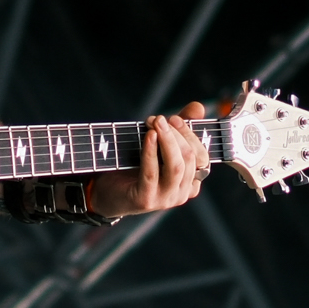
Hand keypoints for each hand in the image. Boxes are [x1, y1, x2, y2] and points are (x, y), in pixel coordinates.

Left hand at [89, 102, 209, 218]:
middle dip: (177, 134)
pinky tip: (149, 136)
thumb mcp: (158, 146)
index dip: (190, 135)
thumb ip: (180, 128)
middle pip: (190, 159)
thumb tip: (198, 107)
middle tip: (160, 118)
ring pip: (176, 166)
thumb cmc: (134, 167)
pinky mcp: (146, 200)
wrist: (106, 193)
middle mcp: (182, 193)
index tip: (174, 118)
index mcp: (190, 181)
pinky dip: (151, 151)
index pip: (202, 156)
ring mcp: (165, 199)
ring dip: (167, 140)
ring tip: (156, 122)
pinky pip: (152, 173)